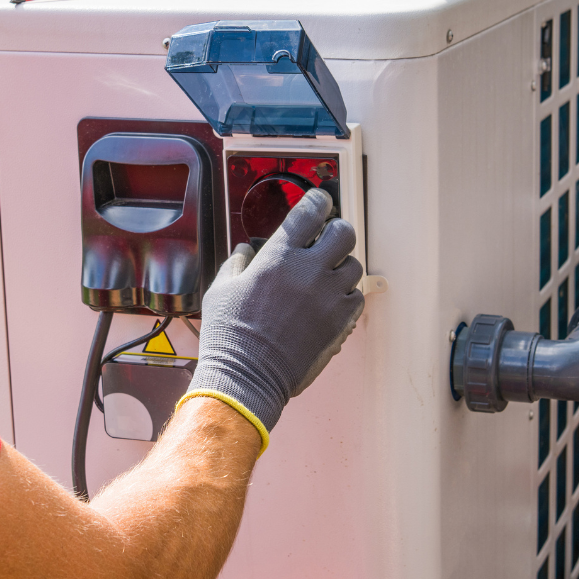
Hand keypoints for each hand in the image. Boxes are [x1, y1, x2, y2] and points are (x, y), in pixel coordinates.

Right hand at [186, 188, 363, 437]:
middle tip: (327, 239)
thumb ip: (237, 264)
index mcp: (278, 256)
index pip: (311, 210)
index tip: (319, 201)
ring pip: (354, 265)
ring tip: (327, 275)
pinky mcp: (339, 322)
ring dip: (342, 266)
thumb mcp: (221, 290)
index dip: (318, 200)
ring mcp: (329, 297)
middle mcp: (309, 271)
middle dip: (336, 231)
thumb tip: (246, 252)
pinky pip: (357, 297)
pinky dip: (347, 295)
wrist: (247, 377)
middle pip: (344, 232)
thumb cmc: (230, 335)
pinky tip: (331, 301)